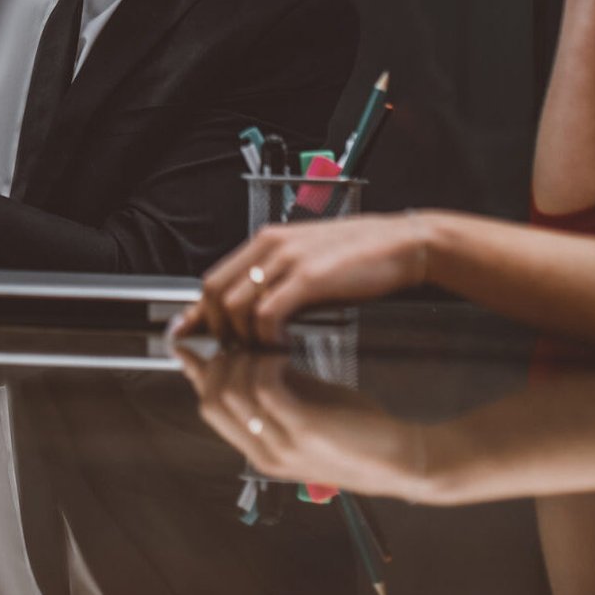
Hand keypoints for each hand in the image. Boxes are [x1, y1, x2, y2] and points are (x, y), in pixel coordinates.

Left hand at [173, 212, 431, 346]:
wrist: (403, 245)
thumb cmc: (360, 259)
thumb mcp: (307, 266)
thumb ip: (275, 283)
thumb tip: (246, 315)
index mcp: (267, 240)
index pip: (213, 278)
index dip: (199, 314)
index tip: (190, 338)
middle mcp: (270, 244)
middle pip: (214, 293)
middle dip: (217, 331)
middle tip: (235, 355)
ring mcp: (288, 258)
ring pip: (235, 305)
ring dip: (242, 338)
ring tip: (262, 353)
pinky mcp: (308, 276)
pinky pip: (267, 313)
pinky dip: (267, 338)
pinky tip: (285, 346)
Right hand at [178, 347, 428, 498]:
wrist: (403, 461)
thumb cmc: (358, 432)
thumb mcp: (308, 408)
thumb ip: (277, 387)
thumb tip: (251, 351)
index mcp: (261, 449)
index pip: (209, 408)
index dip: (200, 368)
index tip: (201, 335)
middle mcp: (263, 452)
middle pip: (210, 400)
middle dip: (218, 360)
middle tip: (241, 334)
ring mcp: (281, 444)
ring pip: (230, 392)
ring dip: (241, 357)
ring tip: (263, 340)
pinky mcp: (304, 430)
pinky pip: (264, 388)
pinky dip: (265, 362)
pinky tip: (281, 351)